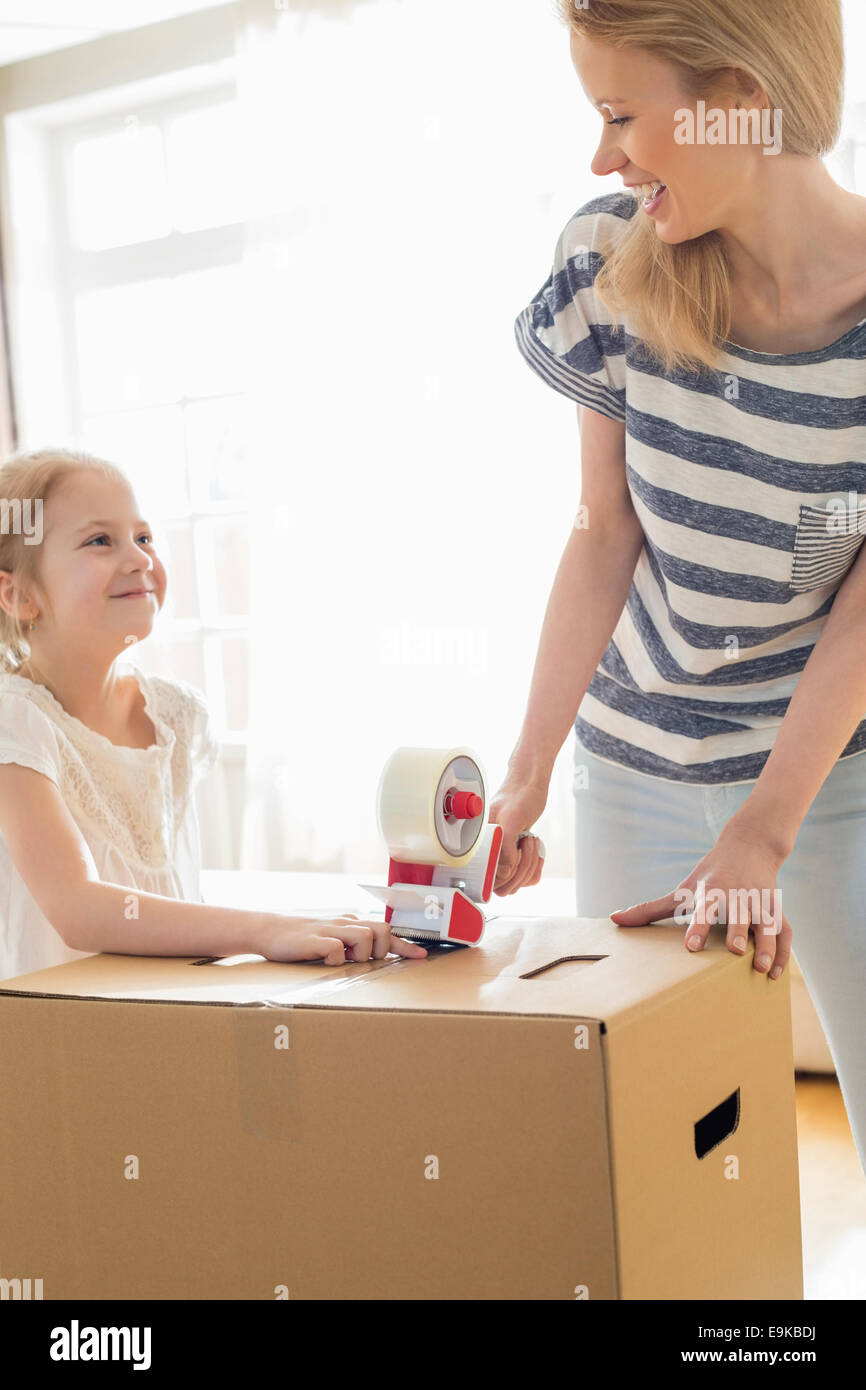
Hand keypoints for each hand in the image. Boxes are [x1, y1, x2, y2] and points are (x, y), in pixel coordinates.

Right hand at [255, 912, 427, 964]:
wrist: (270, 931)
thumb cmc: (304, 938)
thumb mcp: (332, 937)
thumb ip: (352, 942)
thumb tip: (374, 954)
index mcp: (352, 924)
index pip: (385, 931)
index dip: (405, 945)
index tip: (421, 956)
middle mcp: (345, 924)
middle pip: (381, 929)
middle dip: (381, 949)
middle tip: (364, 960)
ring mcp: (330, 930)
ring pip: (365, 937)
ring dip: (360, 954)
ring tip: (344, 960)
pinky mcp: (314, 940)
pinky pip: (336, 949)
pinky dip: (335, 958)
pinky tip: (325, 960)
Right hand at [488, 771, 547, 895]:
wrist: (528, 786)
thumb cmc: (518, 796)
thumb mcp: (510, 819)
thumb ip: (504, 847)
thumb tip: (503, 871)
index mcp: (479, 847)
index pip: (490, 881)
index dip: (506, 874)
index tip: (516, 854)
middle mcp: (488, 855)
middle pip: (505, 885)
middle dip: (522, 866)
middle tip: (525, 841)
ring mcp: (502, 858)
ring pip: (517, 882)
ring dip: (530, 863)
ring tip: (529, 841)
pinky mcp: (515, 857)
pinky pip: (526, 877)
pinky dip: (535, 867)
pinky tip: (535, 851)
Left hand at [608, 823, 792, 978]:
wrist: (749, 846)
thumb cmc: (709, 874)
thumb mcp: (682, 889)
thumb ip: (650, 908)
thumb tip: (614, 919)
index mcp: (710, 891)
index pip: (702, 909)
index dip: (697, 927)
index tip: (690, 947)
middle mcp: (736, 895)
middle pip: (738, 914)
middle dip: (737, 931)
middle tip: (735, 952)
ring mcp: (759, 902)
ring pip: (766, 923)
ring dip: (766, 945)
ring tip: (762, 970)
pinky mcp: (776, 908)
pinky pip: (784, 931)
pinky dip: (783, 952)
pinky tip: (775, 973)